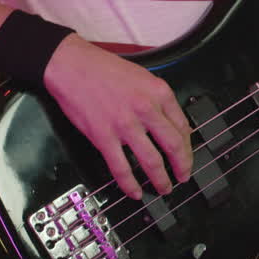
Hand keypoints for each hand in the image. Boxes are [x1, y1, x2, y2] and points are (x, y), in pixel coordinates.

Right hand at [44, 35, 192, 199]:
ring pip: (151, 161)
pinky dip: (129, 184)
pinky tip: (134, 192)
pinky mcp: (103, 137)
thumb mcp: (143, 78)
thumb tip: (172, 126)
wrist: (71, 65)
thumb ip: (159, 101)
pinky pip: (121, 168)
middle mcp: (146, 109)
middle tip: (183, 177)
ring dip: (160, 180)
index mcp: (159, 93)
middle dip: (182, 166)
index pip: (183, 126)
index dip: (187, 147)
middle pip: (174, 146)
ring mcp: (125, 125)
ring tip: (164, 188)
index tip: (186, 156)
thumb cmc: (105, 69)